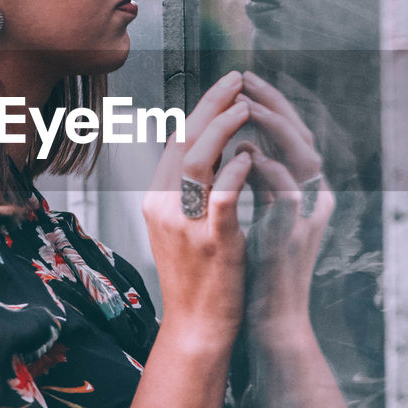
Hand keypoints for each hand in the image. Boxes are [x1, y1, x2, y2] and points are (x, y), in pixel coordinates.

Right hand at [142, 71, 252, 346]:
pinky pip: (221, 195)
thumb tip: (212, 150)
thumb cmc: (196, 278)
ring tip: (245, 107)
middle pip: (182, 141)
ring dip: (222, 129)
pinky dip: (236, 169)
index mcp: (156, 200)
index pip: (175, 142)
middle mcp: (164, 207)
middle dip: (211, 106)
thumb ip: (189, 190)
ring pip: (197, 161)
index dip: (199, 110)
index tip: (223, 88)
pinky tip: (251, 154)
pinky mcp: (212, 241)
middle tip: (235, 80)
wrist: (197, 327)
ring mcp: (185, 224)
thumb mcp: (180, 227)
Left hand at [239, 71, 334, 328]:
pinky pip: (287, 193)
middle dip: (273, 103)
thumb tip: (229, 142)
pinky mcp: (294, 235)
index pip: (290, 135)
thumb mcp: (252, 215)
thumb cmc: (251, 269)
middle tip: (244, 79)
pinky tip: (245, 154)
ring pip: (303, 157)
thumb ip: (246, 181)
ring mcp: (308, 217)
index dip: (269, 105)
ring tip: (246, 106)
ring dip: (274, 128)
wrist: (265, 319)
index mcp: (301, 192)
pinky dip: (267, 169)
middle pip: (302, 137)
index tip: (240, 82)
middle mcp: (312, 199)